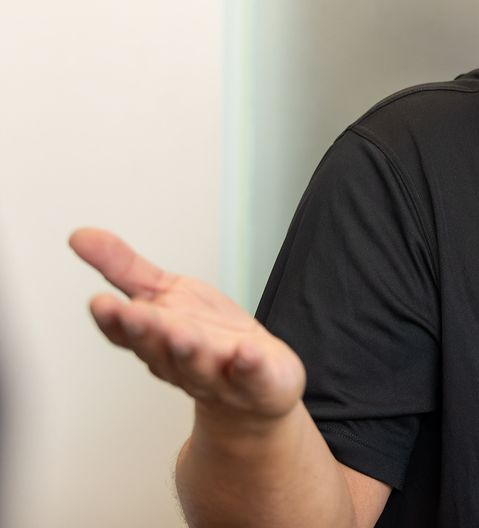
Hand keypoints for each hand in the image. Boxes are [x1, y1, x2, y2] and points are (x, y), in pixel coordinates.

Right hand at [71, 227, 304, 421]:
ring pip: (199, 364)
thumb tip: (79, 236)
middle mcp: (181, 360)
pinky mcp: (258, 380)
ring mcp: (219, 373)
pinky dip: (250, 364)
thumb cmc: (206, 335)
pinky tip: (248, 352)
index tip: (100, 302)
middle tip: (134, 315)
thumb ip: (123, 267)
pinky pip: (253, 375)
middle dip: (146, 332)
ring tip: (182, 334)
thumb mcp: (164, 293)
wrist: (255, 384)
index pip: (126, 332)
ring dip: (189, 350)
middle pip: (159, 348)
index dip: (113, 320)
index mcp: (155, 338)